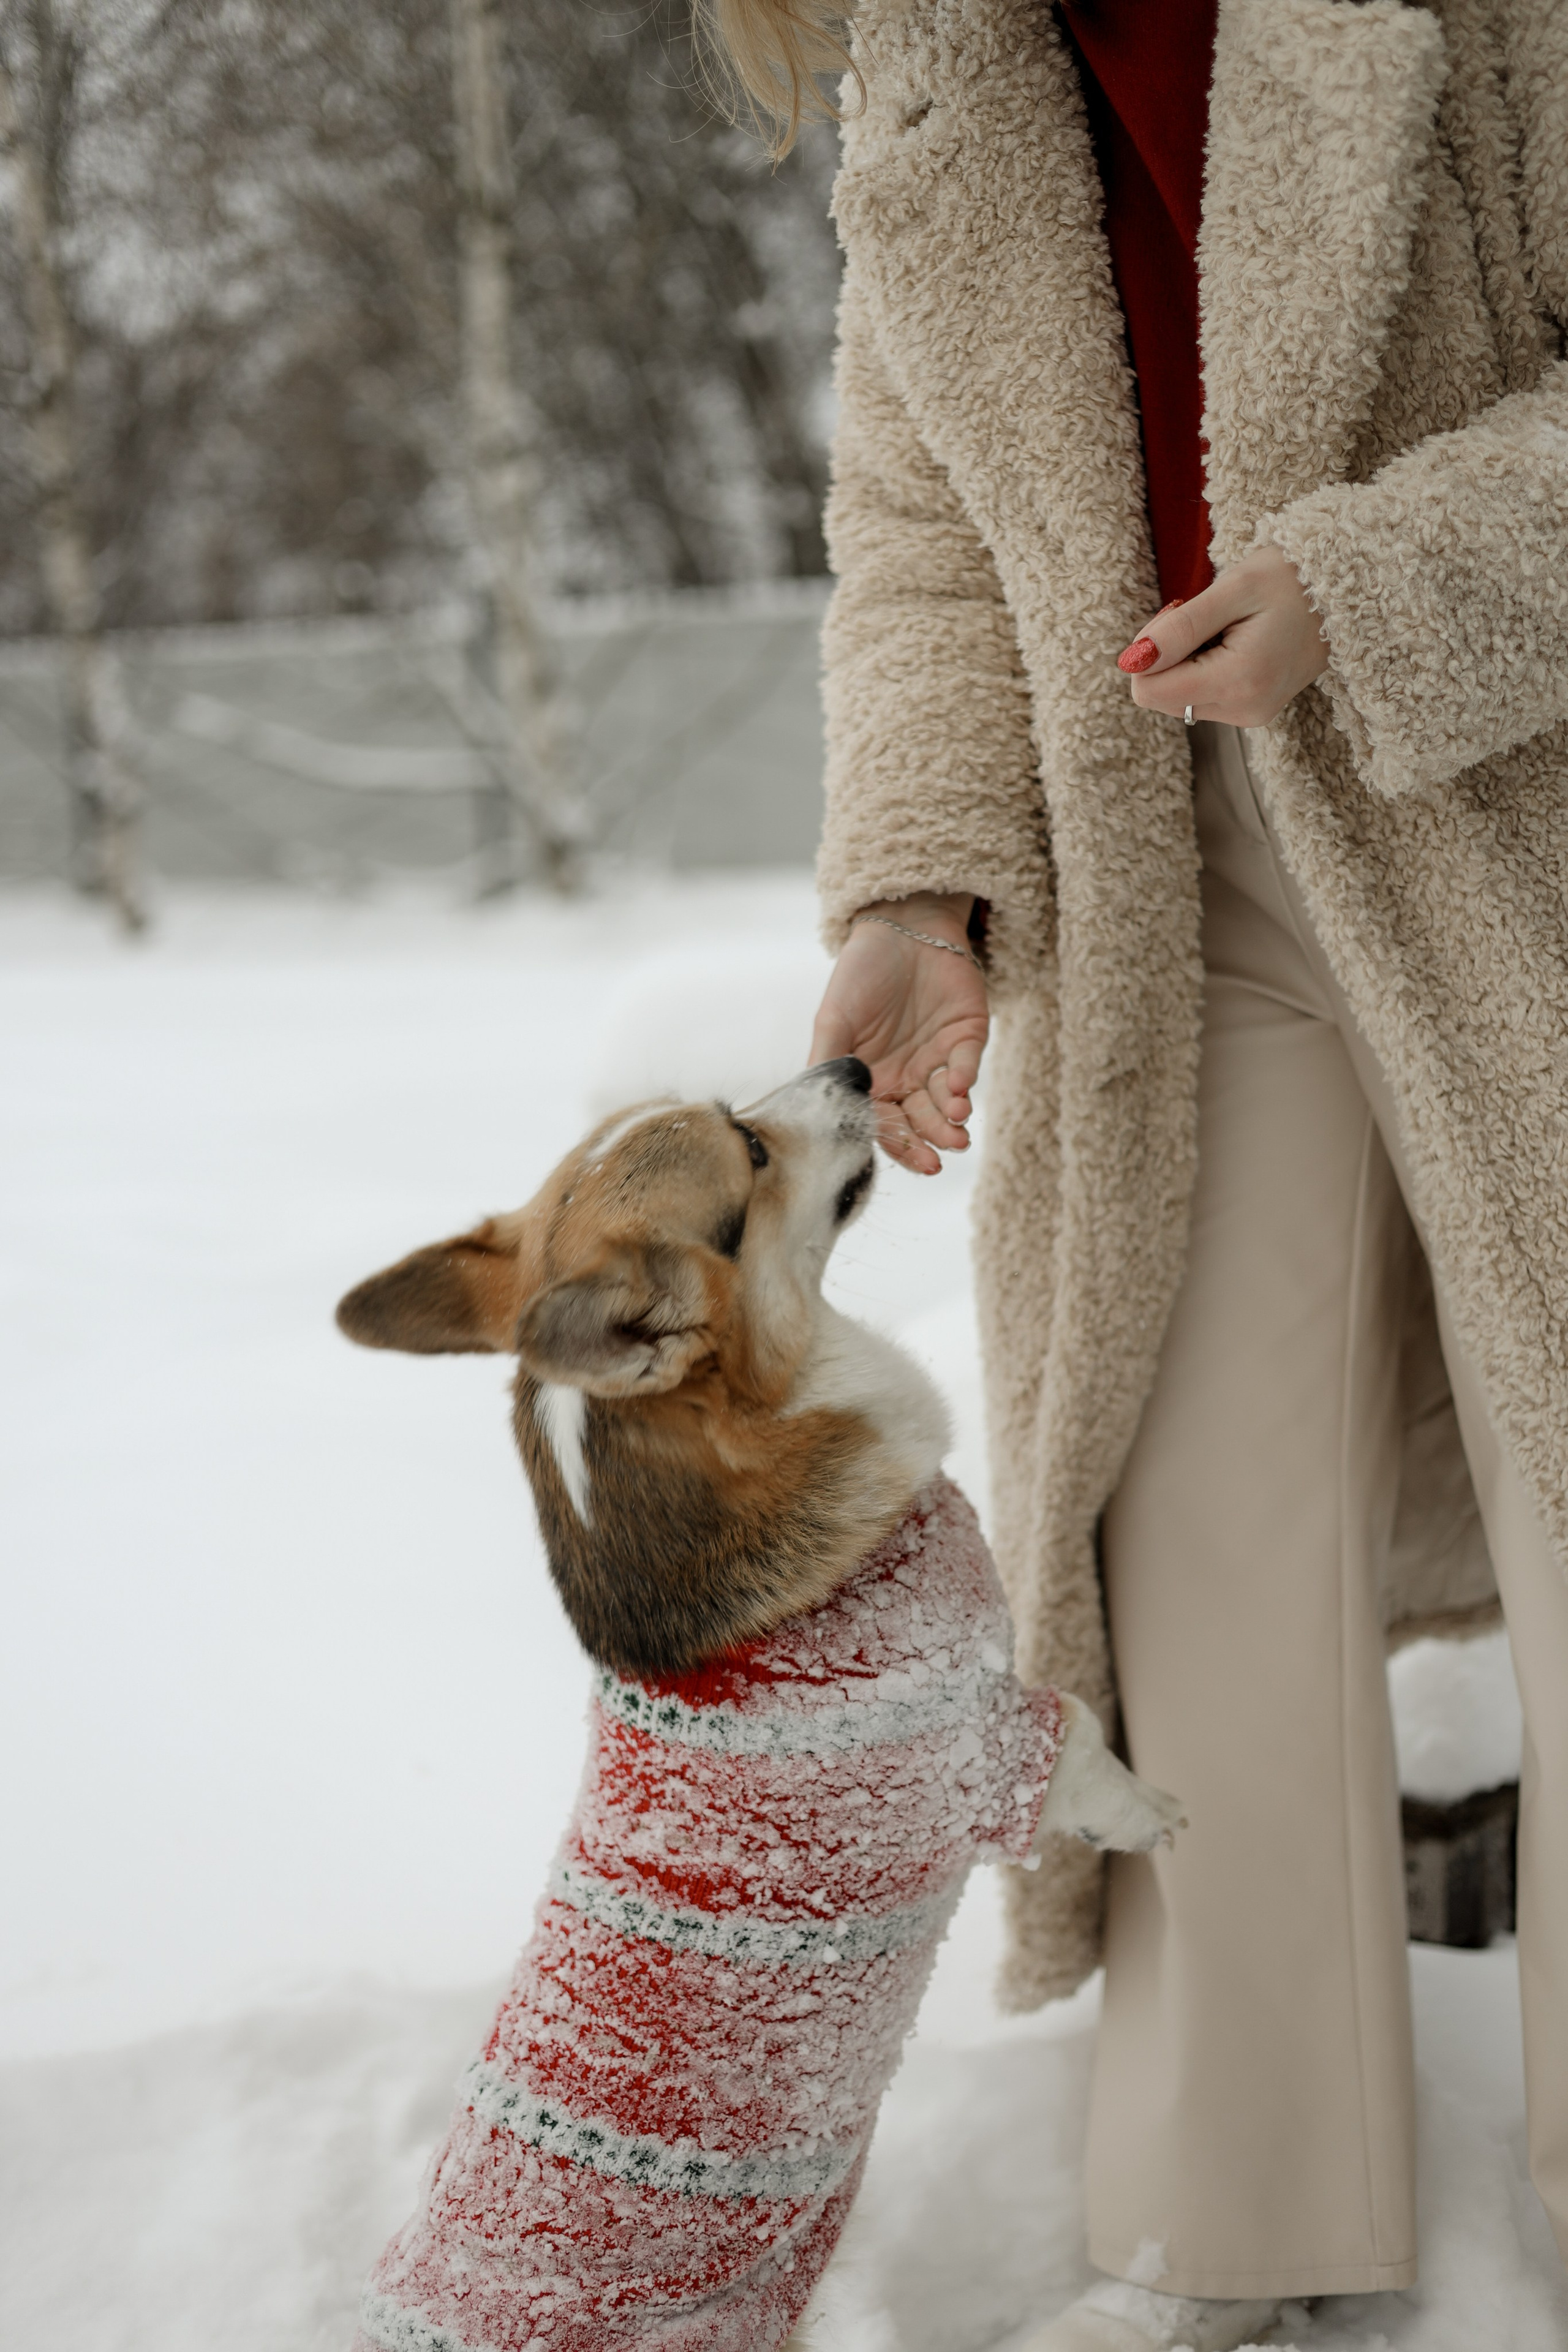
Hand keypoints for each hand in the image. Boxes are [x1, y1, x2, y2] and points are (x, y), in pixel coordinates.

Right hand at [809, 893, 988, 1174]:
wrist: (901, 925)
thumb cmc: (859, 974)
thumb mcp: (832, 1021)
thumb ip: (828, 1067)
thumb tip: (818, 1116)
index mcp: (873, 1081)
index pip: (885, 1125)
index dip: (897, 1146)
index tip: (909, 1163)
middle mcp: (907, 1077)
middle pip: (920, 1122)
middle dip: (930, 1143)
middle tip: (938, 1160)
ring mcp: (938, 1059)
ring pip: (947, 1103)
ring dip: (951, 1120)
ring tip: (956, 1131)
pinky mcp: (968, 1038)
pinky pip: (967, 1066)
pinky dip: (964, 1080)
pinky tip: (959, 1090)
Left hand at [1117, 543, 1328, 725]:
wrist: (1343, 590)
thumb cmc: (1291, 579)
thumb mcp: (1234, 589)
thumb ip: (1180, 628)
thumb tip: (1132, 661)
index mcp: (1239, 682)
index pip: (1148, 691)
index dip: (1146, 652)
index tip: (1177, 614)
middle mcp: (1244, 711)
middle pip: (1160, 697)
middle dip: (1166, 655)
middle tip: (1203, 616)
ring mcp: (1250, 716)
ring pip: (1178, 698)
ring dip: (1186, 660)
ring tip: (1226, 627)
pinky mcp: (1252, 712)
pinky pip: (1201, 697)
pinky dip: (1203, 667)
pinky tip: (1234, 642)